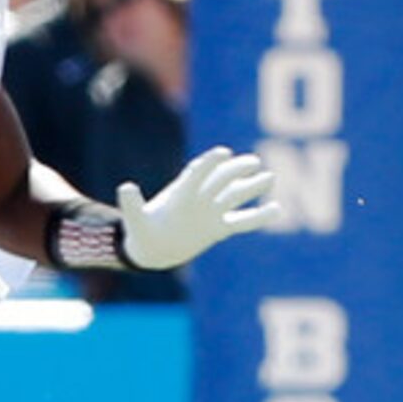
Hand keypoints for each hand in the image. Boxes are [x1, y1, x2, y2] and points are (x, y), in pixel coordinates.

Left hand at [117, 146, 279, 268]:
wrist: (155, 248)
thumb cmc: (144, 232)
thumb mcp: (135, 222)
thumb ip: (131, 206)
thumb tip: (125, 187)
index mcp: (181, 194)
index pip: (198, 174)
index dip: (210, 164)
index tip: (224, 153)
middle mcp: (200, 199)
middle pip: (221, 180)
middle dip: (236, 170)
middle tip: (253, 162)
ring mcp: (212, 211)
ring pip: (235, 195)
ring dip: (251, 186)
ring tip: (269, 177)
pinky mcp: (220, 227)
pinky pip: (242, 221)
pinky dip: (259, 217)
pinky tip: (276, 209)